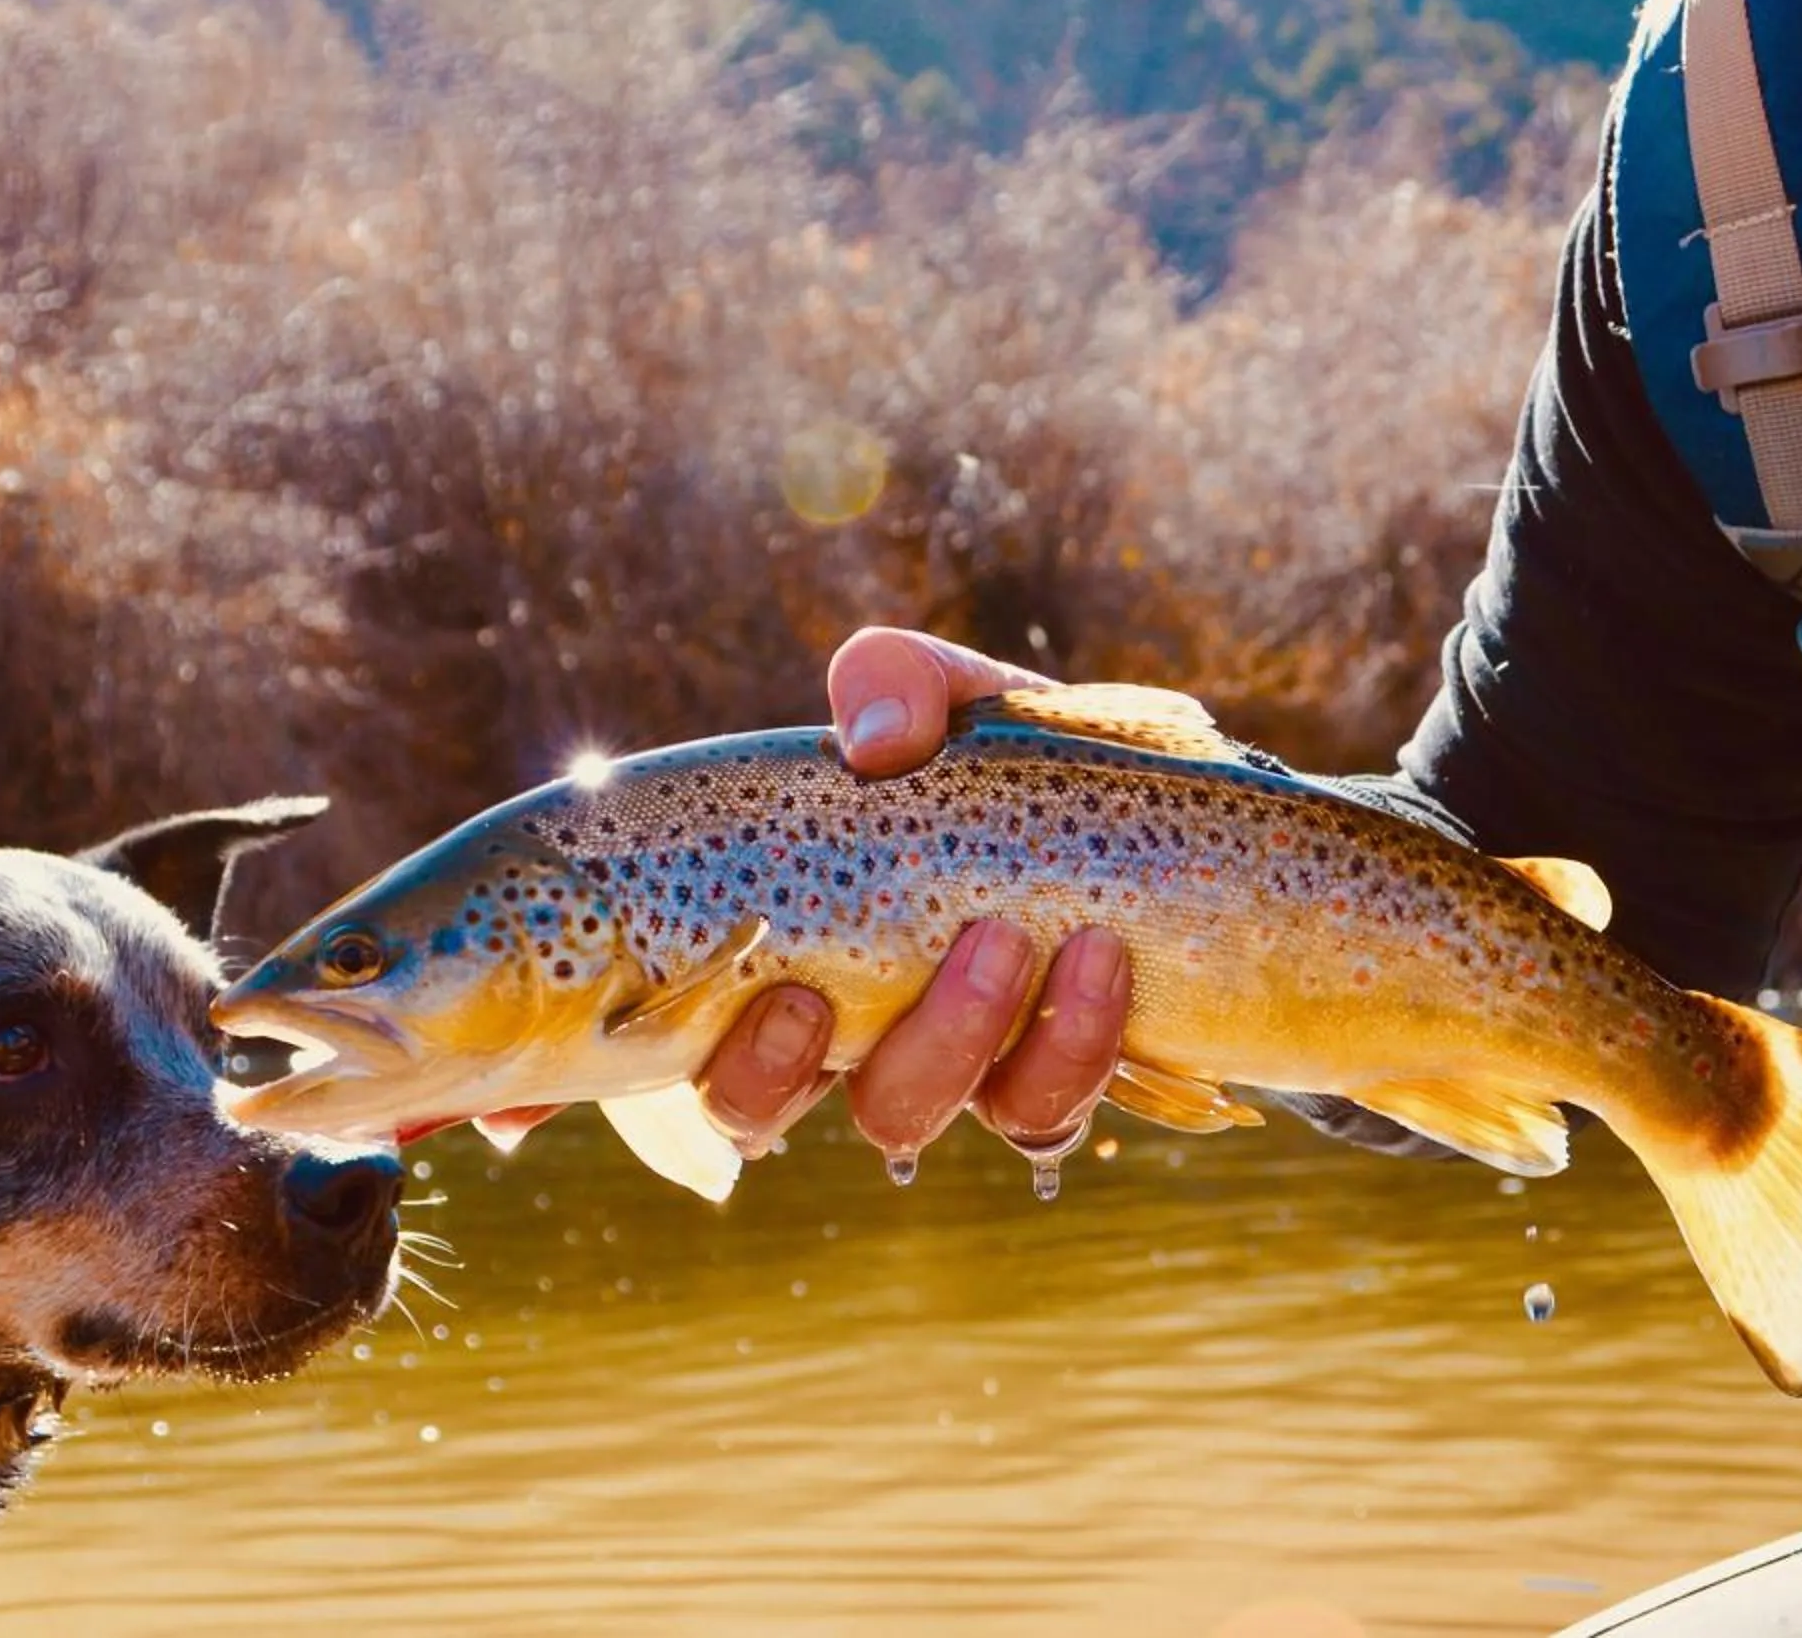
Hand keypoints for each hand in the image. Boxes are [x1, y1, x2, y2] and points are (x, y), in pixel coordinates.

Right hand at [695, 629, 1131, 1169]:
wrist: (1180, 821)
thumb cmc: (1031, 761)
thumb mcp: (960, 696)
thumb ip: (897, 682)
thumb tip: (876, 748)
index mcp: (777, 936)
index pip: (665, 1020)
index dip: (621, 1061)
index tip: (671, 1039)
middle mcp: (836, 1025)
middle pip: (756, 1104)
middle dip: (785, 1063)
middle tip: (826, 984)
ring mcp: (939, 1068)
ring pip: (897, 1115)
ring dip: (948, 1036)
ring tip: (1009, 940)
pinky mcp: (1045, 1091)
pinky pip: (1033, 1119)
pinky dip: (1068, 1047)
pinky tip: (1106, 962)